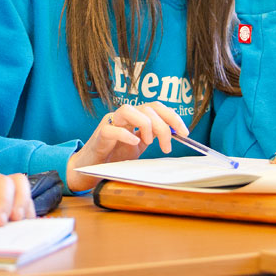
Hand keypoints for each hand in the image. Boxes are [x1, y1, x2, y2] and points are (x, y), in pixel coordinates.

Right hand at [66, 102, 189, 192]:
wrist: (90, 168)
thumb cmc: (114, 156)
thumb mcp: (139, 146)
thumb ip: (153, 137)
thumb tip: (176, 134)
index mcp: (135, 117)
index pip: (156, 107)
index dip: (172, 116)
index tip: (185, 132)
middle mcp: (123, 116)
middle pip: (147, 108)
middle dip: (162, 126)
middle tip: (167, 146)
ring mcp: (110, 123)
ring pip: (128, 110)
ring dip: (145, 125)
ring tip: (148, 143)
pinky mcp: (99, 136)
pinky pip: (112, 129)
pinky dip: (125, 134)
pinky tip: (134, 144)